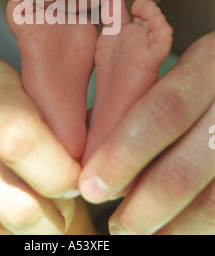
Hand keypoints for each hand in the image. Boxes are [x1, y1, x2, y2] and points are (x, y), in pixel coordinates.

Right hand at [0, 49, 79, 234]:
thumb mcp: (15, 87)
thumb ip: (49, 125)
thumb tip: (84, 183)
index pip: (23, 142)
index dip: (60, 176)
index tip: (72, 184)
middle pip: (15, 206)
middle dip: (51, 221)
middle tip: (56, 208)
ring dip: (16, 233)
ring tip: (20, 206)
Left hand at [79, 33, 214, 234]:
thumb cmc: (196, 77)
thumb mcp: (174, 67)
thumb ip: (137, 97)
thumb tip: (90, 149)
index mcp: (207, 65)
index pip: (164, 112)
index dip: (123, 153)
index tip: (90, 182)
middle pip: (184, 168)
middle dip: (141, 203)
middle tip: (115, 223)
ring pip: (210, 201)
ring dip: (167, 224)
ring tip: (133, 228)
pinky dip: (191, 225)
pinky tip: (168, 229)